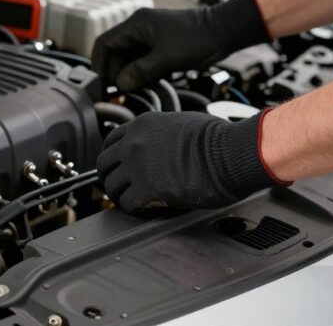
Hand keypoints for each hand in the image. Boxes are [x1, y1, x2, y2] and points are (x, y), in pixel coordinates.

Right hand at [91, 0, 269, 91]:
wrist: (224, 31)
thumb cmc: (197, 39)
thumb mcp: (167, 58)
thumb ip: (141, 71)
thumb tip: (120, 84)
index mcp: (136, 24)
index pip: (105, 43)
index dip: (100, 64)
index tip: (102, 83)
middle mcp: (139, 29)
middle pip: (115, 52)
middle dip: (114, 72)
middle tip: (117, 93)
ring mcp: (149, 38)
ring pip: (128, 59)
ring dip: (128, 75)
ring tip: (131, 91)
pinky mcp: (159, 47)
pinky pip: (142, 61)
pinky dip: (140, 74)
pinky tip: (145, 85)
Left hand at [96, 110, 287, 212]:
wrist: (228, 153)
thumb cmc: (216, 138)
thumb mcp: (181, 122)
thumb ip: (162, 132)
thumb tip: (163, 142)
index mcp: (142, 125)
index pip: (111, 141)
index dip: (112, 157)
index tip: (116, 166)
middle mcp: (133, 143)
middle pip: (104, 164)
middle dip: (110, 177)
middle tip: (119, 187)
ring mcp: (137, 166)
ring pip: (111, 186)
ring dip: (120, 195)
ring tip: (130, 200)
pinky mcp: (146, 189)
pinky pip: (127, 203)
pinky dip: (132, 209)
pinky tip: (143, 209)